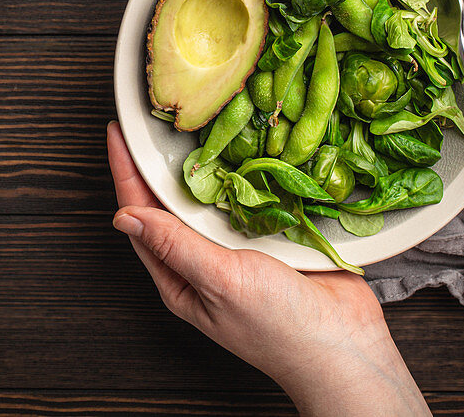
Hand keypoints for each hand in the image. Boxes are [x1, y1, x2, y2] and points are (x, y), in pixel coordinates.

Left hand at [107, 121, 430, 415]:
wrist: (346, 345)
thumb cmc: (280, 326)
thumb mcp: (220, 282)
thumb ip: (175, 246)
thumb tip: (123, 215)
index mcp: (180, 278)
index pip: (140, 217)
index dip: (126, 174)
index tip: (116, 133)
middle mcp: (205, 260)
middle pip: (171, 203)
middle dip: (159, 163)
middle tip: (150, 118)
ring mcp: (240, 247)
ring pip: (211, 197)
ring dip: (203, 163)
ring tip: (189, 124)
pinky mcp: (274, 235)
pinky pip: (251, 197)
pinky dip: (244, 172)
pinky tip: (241, 146)